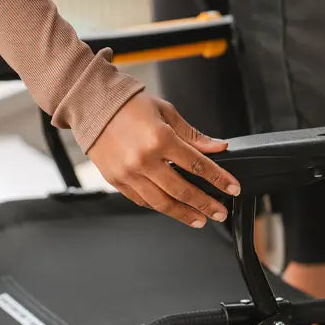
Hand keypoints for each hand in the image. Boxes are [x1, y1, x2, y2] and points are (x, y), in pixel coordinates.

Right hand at [88, 92, 240, 227]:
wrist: (91, 105)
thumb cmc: (128, 105)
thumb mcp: (166, 112)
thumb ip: (193, 135)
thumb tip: (218, 148)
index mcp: (160, 139)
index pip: (197, 166)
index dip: (219, 179)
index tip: (233, 189)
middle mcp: (144, 160)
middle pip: (182, 191)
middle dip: (206, 204)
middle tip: (220, 213)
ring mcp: (128, 173)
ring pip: (162, 203)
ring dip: (184, 214)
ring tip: (200, 219)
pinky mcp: (117, 181)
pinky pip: (142, 201)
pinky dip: (160, 206)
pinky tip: (173, 209)